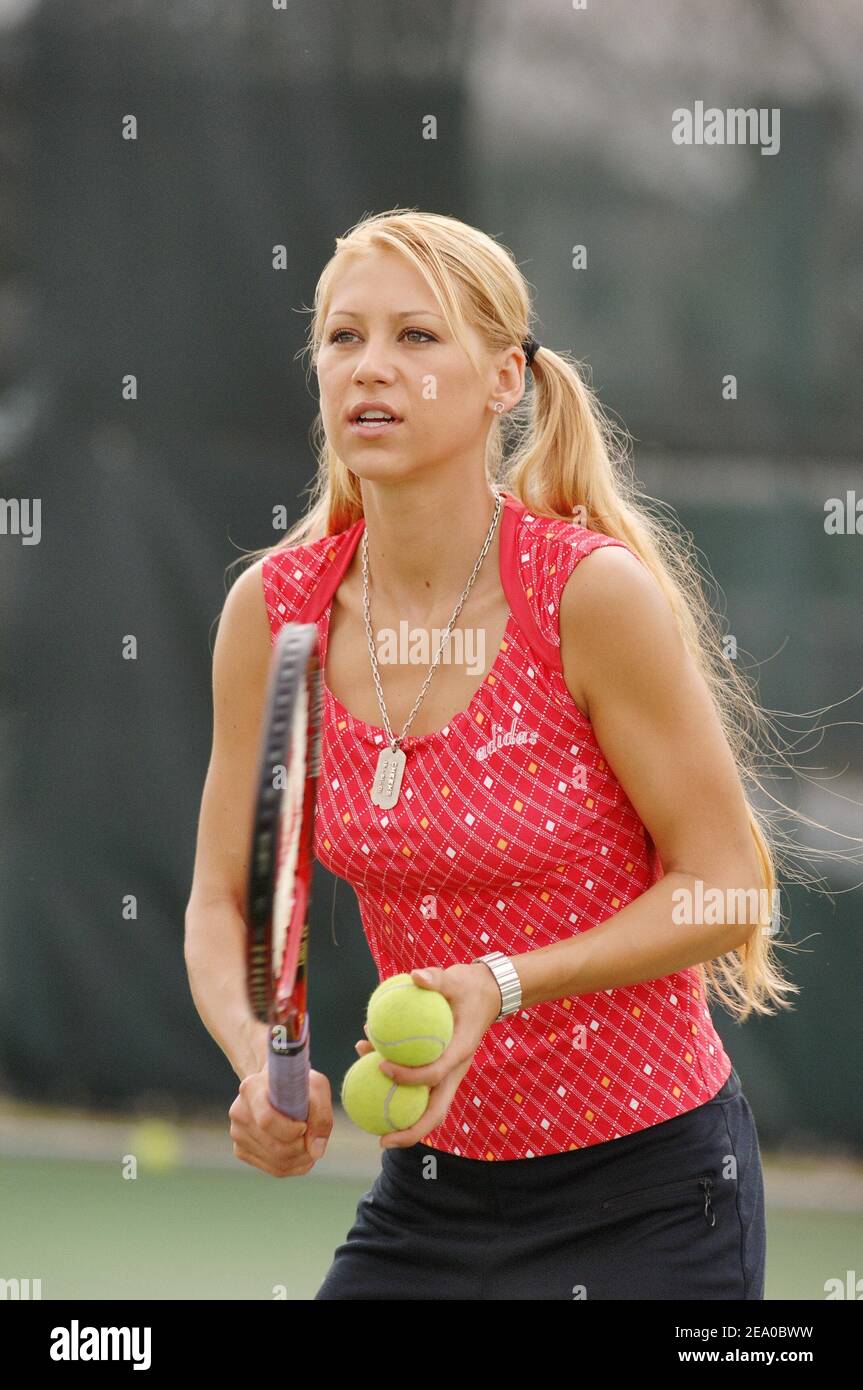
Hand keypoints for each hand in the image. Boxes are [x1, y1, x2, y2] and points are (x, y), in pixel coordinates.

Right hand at [229, 1065, 332, 1176]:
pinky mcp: (241, 1150)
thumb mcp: (317, 1088)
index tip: (304, 1125)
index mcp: (251, 1089)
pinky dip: (294, 1165)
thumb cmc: (299, 1085)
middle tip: (313, 1136)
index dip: (291, 1130)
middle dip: (301, 1147)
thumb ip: (321, 1116)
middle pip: (275, 1147)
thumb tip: (316, 1152)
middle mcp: (239, 1112)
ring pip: (277, 1162)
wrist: (279, 1088)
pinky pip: (273, 1169)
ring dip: (301, 1158)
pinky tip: (300, 1150)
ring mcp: (237, 1133)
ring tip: (310, 1142)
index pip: (267, 1120)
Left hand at [353, 963, 500, 1150]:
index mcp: (460, 1053)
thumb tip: (416, 976)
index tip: (382, 1067)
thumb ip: (436, 978)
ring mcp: (447, 1073)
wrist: (487, 993)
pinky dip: (396, 1085)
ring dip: (398, 1112)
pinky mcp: (439, 1069)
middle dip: (411, 1132)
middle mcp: (454, 1070)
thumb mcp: (456, 978)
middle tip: (381, 1140)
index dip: (409, 1078)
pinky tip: (368, 1063)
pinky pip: (417, 1087)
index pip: (435, 1074)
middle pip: (435, 1112)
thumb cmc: (470, 987)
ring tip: (366, 1108)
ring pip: (424, 1104)